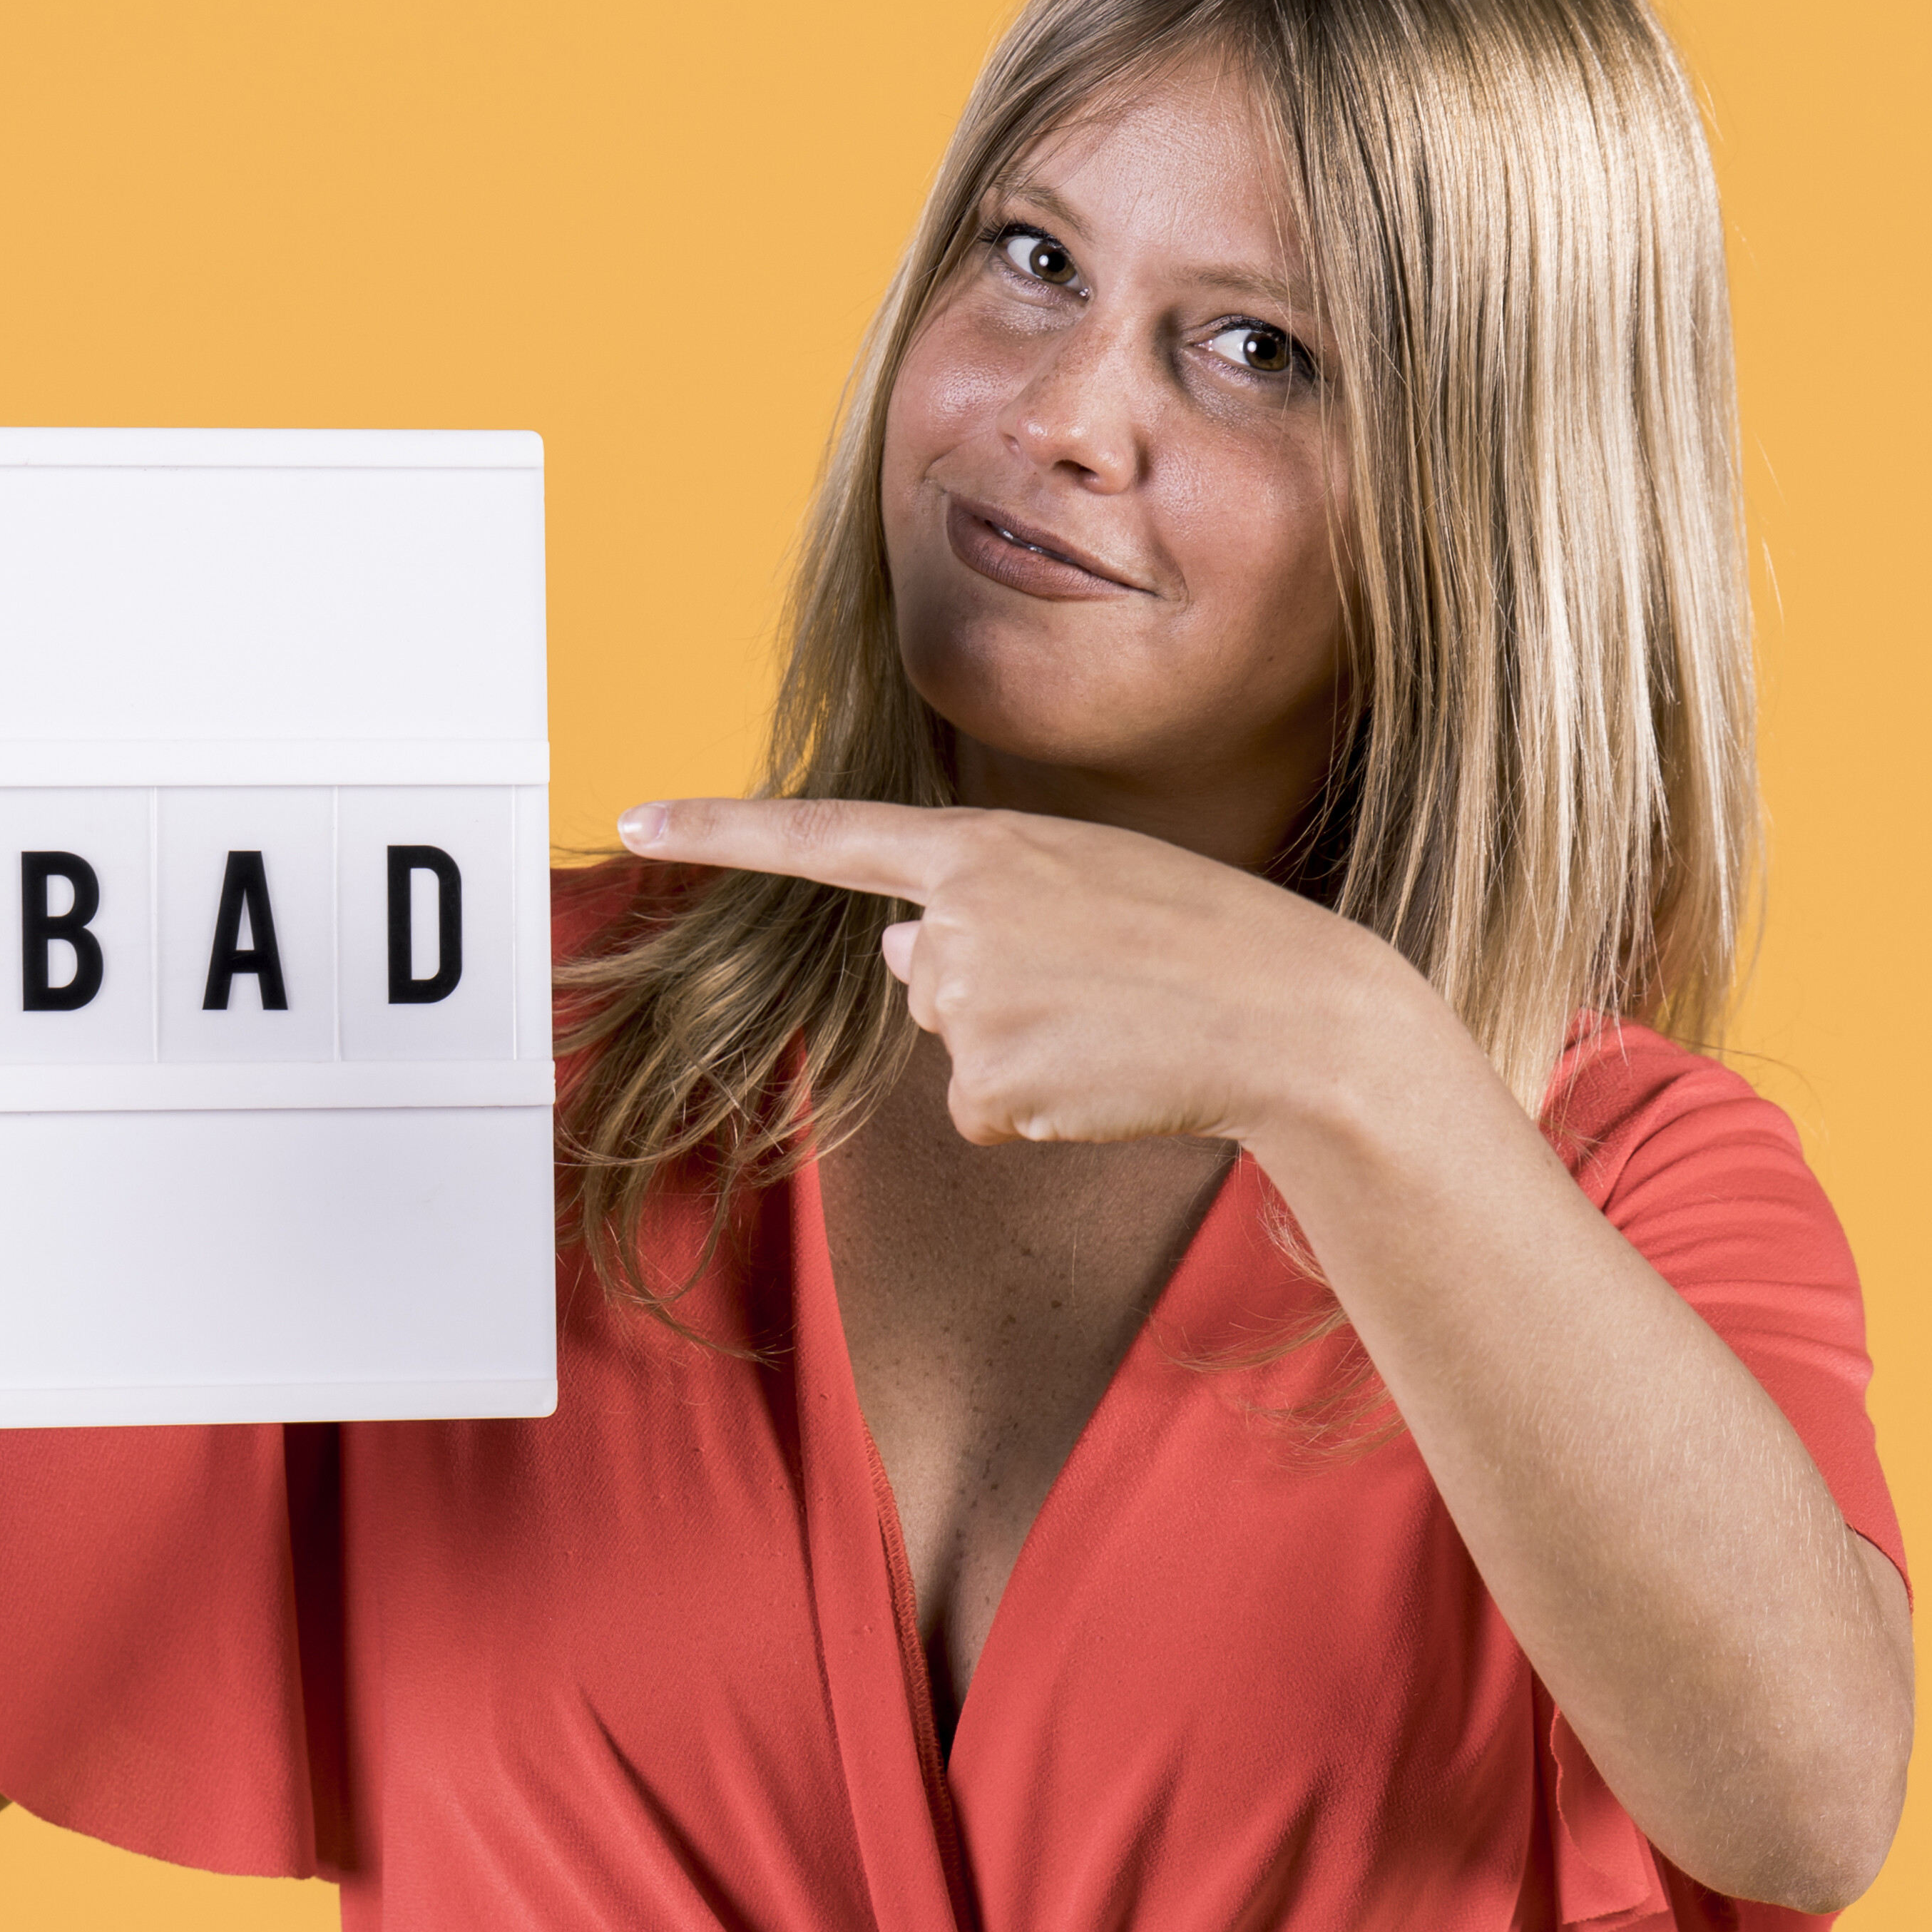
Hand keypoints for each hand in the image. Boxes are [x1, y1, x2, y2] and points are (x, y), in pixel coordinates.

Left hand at [614, 796, 1420, 1149]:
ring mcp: (968, 1000)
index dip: (720, 829)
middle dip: (996, 995)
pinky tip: (1107, 1080)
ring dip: (1025, 1056)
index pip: (826, 834)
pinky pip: (981, 1114)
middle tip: (1103, 987)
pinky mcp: (986, 1085)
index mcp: (986, 843)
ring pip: (956, 1050)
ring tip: (1117, 1029)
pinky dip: (1041, 1113)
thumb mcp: (1091, 882)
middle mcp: (957, 914)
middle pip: (921, 978)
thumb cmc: (1208, 942)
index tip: (633, 817)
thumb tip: (898, 951)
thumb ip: (986, 900)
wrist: (1298, 1017)